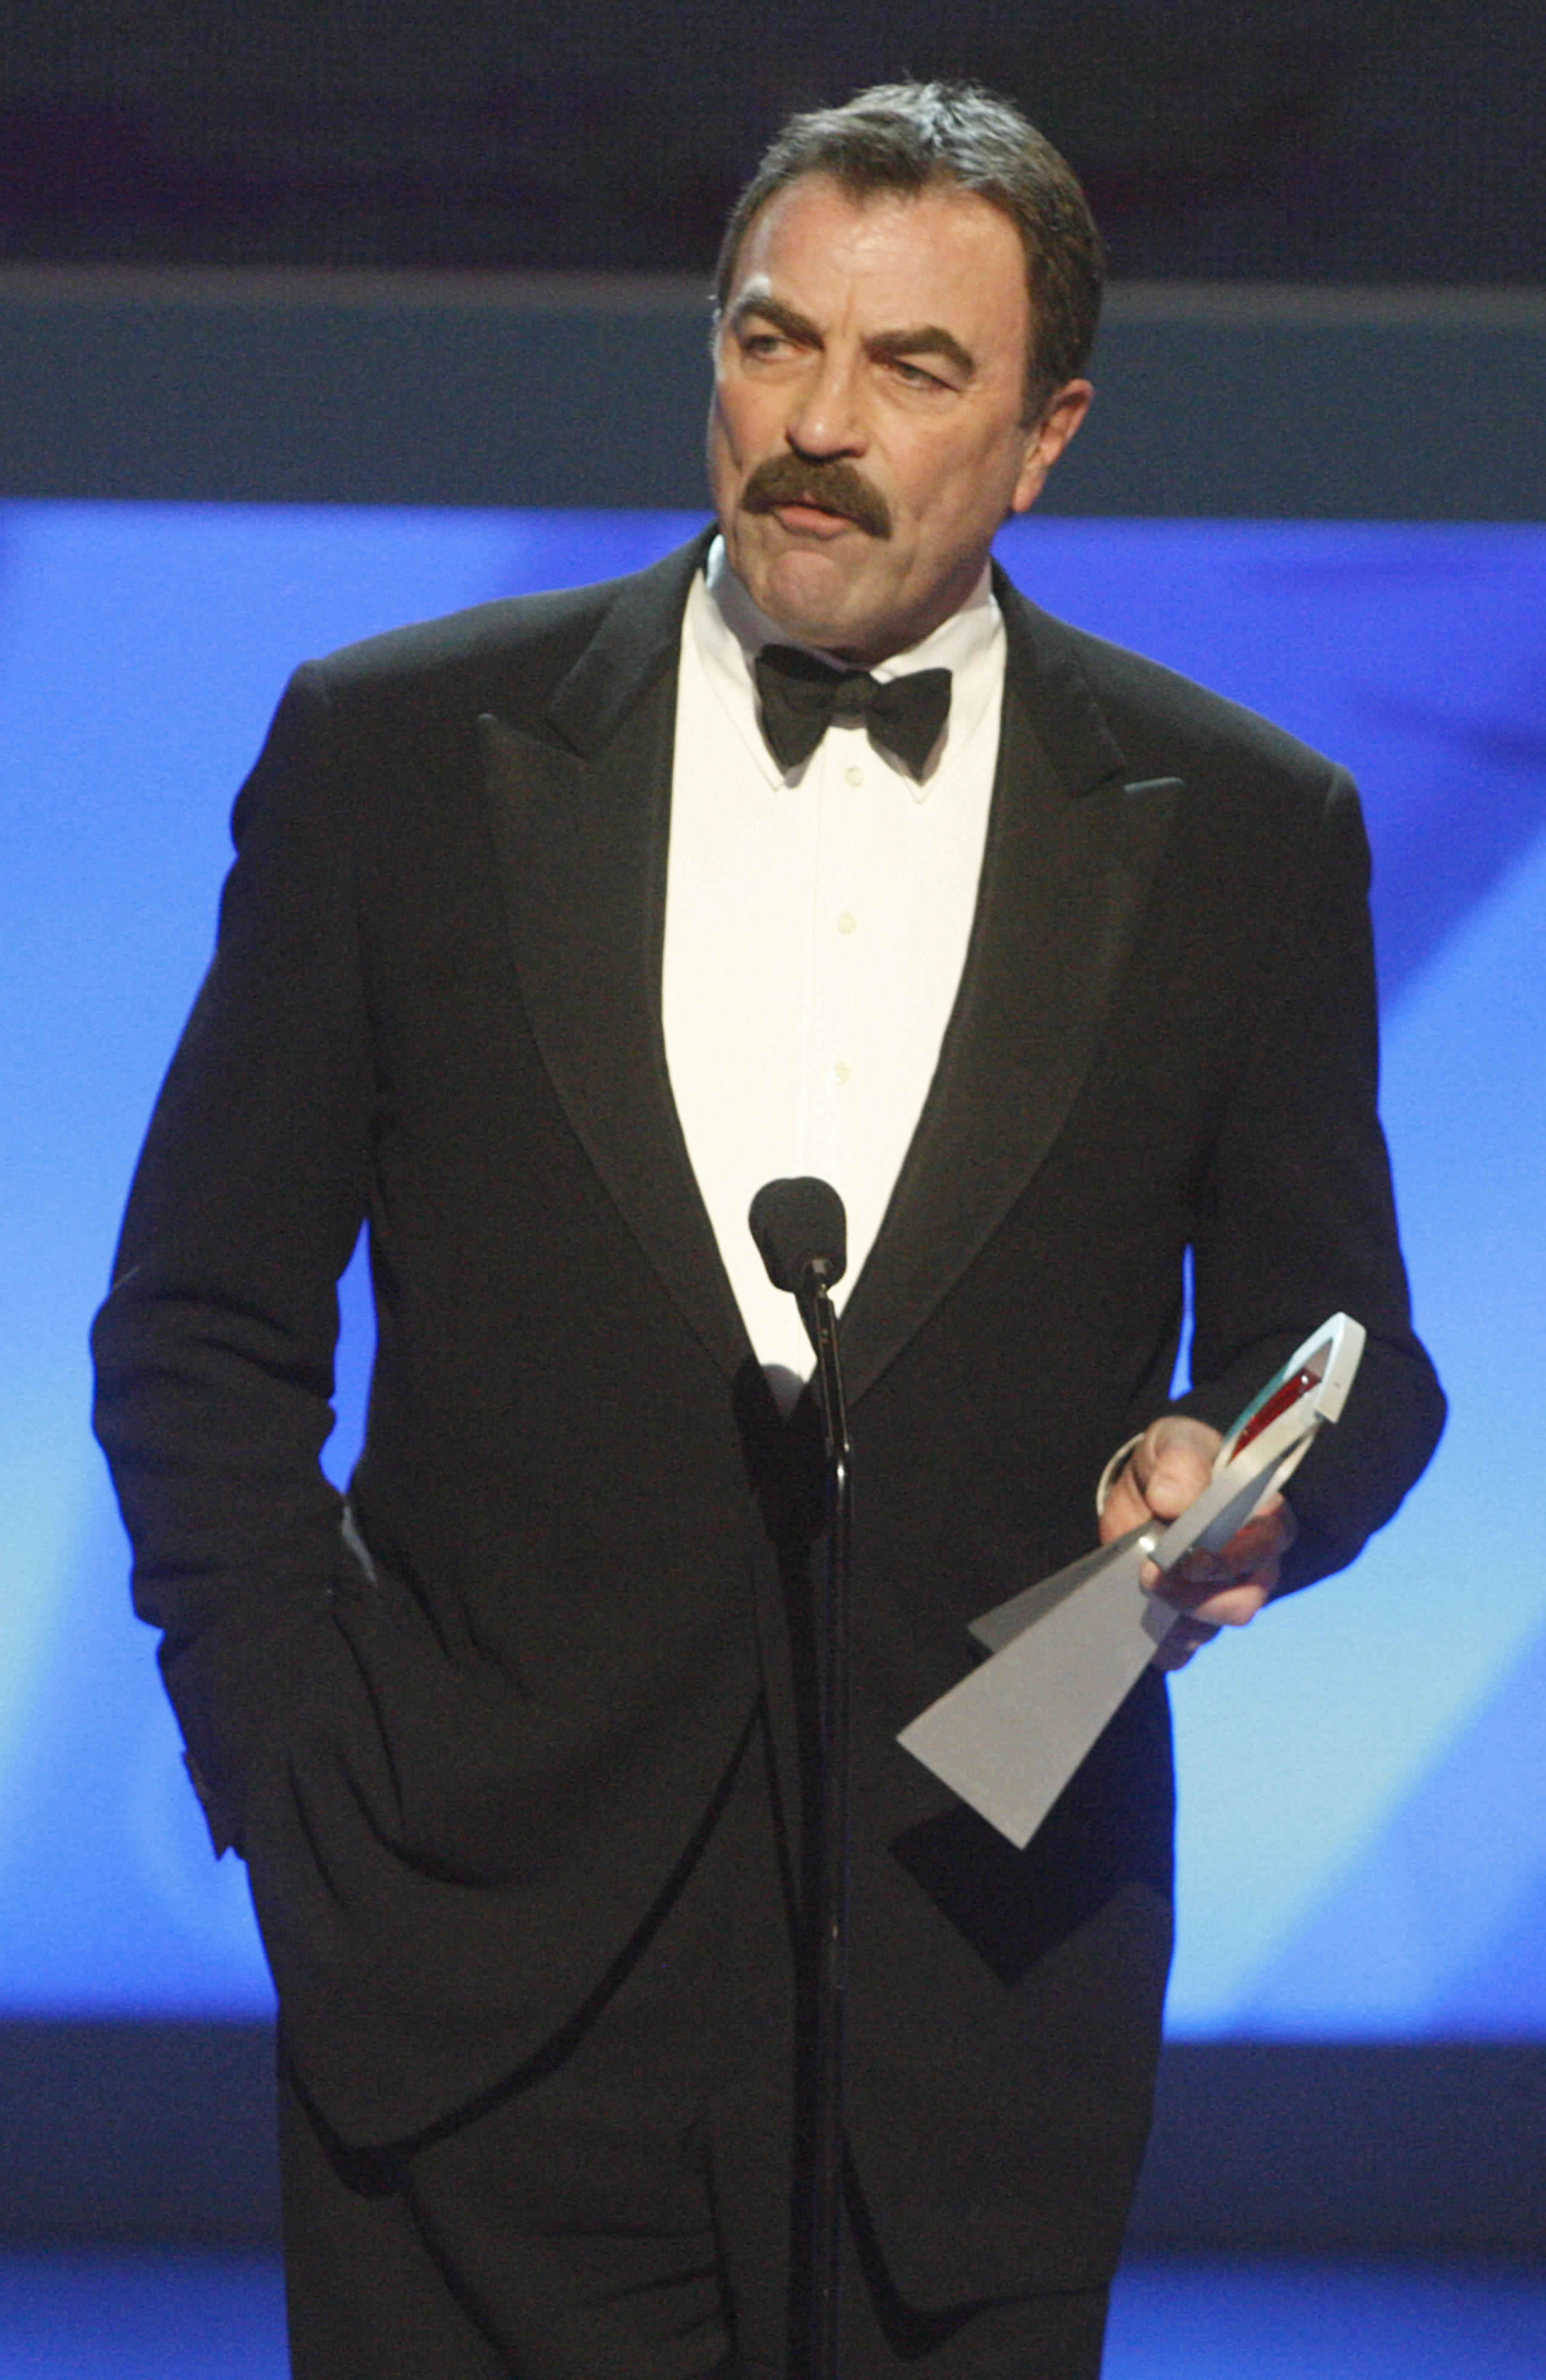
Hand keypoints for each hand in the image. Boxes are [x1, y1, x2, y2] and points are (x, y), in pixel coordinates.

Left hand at [1098, 1415, 1296, 1670]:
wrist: (1141, 1489)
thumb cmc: (1173, 1462)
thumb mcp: (1174, 1444)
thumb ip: (1179, 1463)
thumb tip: (1172, 1501)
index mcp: (1263, 1517)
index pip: (1268, 1544)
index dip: (1234, 1557)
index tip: (1193, 1559)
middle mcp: (1254, 1564)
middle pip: (1245, 1601)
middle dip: (1196, 1595)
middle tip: (1153, 1575)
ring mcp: (1224, 1596)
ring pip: (1212, 1628)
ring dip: (1174, 1615)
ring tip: (1144, 1587)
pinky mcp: (1191, 1618)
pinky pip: (1183, 1650)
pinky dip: (1161, 1642)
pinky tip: (1143, 1617)